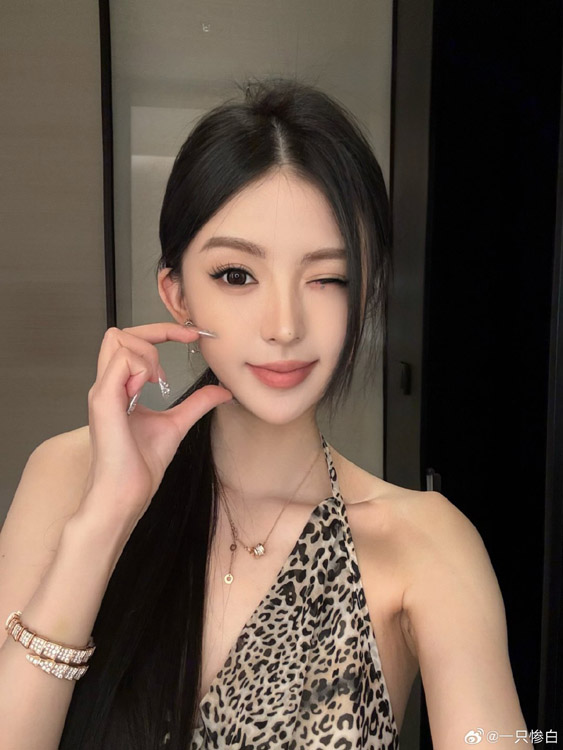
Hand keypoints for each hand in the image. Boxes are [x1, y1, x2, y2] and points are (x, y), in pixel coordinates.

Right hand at [78, 323, 231, 526]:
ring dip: (147, 353)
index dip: (162, 331)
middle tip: (177, 355)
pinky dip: (141, 367)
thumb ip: (196, 404)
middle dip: (154, 333)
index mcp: (119, 388)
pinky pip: (121, 361)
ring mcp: (102, 391)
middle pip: (119, 332)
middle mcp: (107, 385)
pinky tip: (149, 390)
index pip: (130, 341)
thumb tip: (221, 391)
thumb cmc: (139, 466)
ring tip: (159, 383)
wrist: (125, 496)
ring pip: (117, 339)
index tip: (191, 336)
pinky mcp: (103, 401)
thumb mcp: (177, 425)